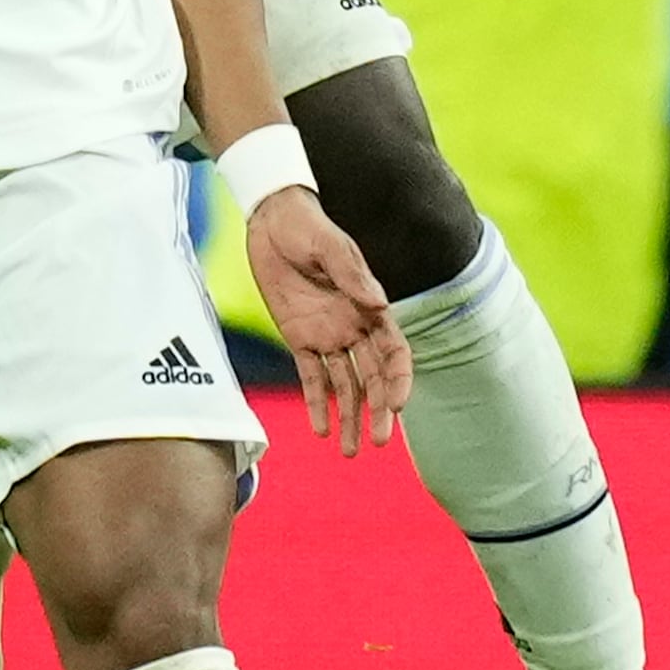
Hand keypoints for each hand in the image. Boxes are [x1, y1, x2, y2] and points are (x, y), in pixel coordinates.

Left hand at [244, 185, 410, 451]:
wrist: (272, 218)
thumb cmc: (307, 226)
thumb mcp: (329, 245)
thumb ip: (353, 275)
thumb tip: (378, 306)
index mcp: (369, 307)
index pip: (394, 352)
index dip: (398, 380)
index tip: (396, 406)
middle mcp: (353, 327)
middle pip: (372, 378)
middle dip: (377, 411)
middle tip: (377, 442)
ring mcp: (327, 335)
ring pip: (345, 386)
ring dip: (350, 417)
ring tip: (351, 451)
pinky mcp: (299, 338)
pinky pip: (311, 377)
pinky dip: (317, 403)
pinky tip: (322, 430)